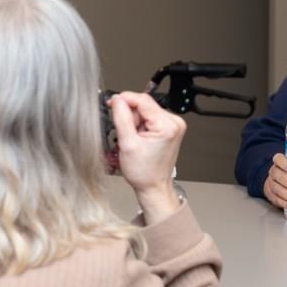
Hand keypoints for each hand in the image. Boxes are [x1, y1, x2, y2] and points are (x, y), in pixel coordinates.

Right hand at [110, 91, 186, 222]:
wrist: (153, 186)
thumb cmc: (144, 172)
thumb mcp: (127, 143)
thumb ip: (121, 117)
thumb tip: (117, 100)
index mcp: (168, 125)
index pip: (143, 100)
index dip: (124, 99)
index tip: (111, 102)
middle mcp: (174, 123)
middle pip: (144, 105)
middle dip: (130, 116)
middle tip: (125, 133)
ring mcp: (173, 126)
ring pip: (145, 112)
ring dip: (134, 122)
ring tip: (133, 139)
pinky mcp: (168, 129)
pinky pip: (149, 119)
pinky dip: (139, 126)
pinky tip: (138, 138)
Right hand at [263, 153, 286, 208]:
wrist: (282, 183)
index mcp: (281, 163)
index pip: (278, 158)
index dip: (283, 163)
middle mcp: (274, 171)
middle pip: (276, 174)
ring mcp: (271, 182)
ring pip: (275, 187)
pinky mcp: (270, 193)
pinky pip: (274, 198)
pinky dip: (283, 202)